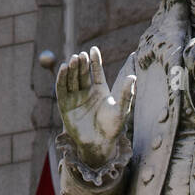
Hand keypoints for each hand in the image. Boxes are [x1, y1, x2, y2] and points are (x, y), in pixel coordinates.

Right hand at [55, 47, 135, 167]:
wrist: (99, 145)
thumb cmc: (113, 129)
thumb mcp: (121, 110)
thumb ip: (126, 93)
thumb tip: (133, 76)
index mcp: (100, 91)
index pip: (96, 72)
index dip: (95, 61)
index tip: (94, 49)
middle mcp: (87, 92)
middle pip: (83, 74)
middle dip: (82, 64)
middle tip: (81, 55)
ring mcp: (75, 98)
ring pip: (72, 79)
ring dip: (72, 69)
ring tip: (73, 59)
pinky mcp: (65, 106)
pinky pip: (62, 89)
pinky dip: (62, 79)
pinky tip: (64, 69)